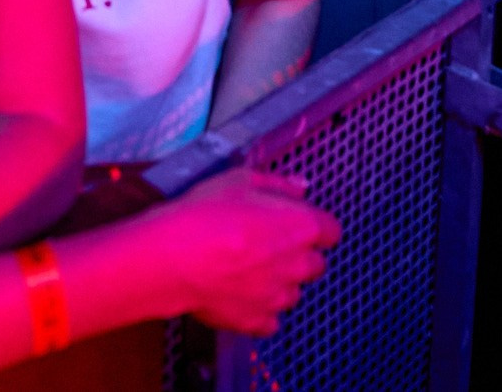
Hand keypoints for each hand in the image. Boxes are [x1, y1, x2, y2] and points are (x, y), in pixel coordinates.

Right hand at [136, 169, 338, 336]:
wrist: (171, 257)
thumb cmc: (204, 213)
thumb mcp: (239, 180)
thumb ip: (277, 184)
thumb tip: (299, 188)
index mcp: (301, 227)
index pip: (331, 230)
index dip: (314, 225)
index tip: (295, 223)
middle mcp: (298, 266)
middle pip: (316, 264)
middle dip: (299, 256)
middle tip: (267, 245)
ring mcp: (278, 298)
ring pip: (292, 292)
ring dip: (279, 283)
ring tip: (247, 270)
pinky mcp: (257, 322)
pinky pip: (269, 319)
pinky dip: (259, 309)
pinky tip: (237, 293)